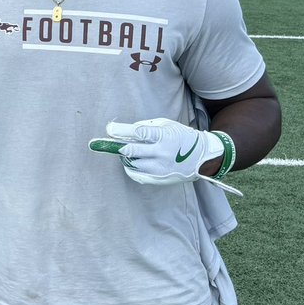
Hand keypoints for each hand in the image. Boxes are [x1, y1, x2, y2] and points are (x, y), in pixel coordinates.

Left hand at [89, 118, 227, 186]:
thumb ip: (145, 126)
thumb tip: (124, 131)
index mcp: (163, 137)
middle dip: (114, 146)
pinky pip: (136, 175)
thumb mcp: (166, 125)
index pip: (137, 132)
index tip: (109, 129)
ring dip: (125, 156)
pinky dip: (130, 167)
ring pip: (131, 163)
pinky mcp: (159, 179)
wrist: (202, 157)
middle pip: (131, 150)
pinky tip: (132, 161)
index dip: (120, 130)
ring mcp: (160, 168)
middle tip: (101, 143)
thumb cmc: (181, 137)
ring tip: (128, 151)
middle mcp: (161, 153)